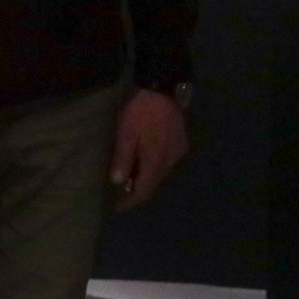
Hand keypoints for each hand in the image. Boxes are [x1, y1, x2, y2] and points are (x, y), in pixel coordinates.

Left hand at [108, 88, 188, 210]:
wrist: (163, 90)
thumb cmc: (141, 112)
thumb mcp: (125, 133)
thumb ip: (122, 158)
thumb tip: (116, 183)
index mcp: (156, 162)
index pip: (144, 191)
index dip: (131, 201)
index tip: (118, 207)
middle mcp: (171, 162)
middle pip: (154, 183)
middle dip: (137, 189)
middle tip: (119, 191)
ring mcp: (178, 153)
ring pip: (160, 172)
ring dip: (145, 176)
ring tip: (128, 176)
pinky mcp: (181, 143)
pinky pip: (165, 162)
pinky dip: (152, 165)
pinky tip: (142, 159)